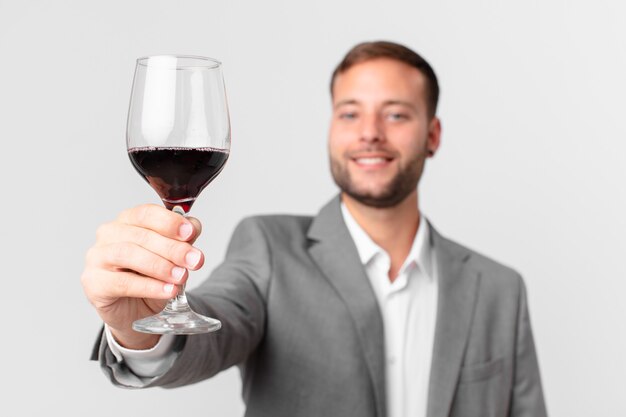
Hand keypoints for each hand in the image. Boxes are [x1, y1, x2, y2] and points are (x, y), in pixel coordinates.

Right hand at [81, 204, 203, 349]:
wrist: (135, 312)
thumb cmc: (151, 278)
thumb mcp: (172, 257)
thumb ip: (182, 240)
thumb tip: (193, 227)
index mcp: (128, 220)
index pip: (146, 213)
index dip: (169, 222)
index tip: (190, 232)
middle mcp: (109, 234)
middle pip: (141, 235)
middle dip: (173, 248)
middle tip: (195, 260)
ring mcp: (97, 257)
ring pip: (129, 254)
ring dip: (160, 266)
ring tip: (181, 276)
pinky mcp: (94, 282)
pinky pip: (122, 283)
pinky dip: (149, 287)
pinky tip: (168, 290)